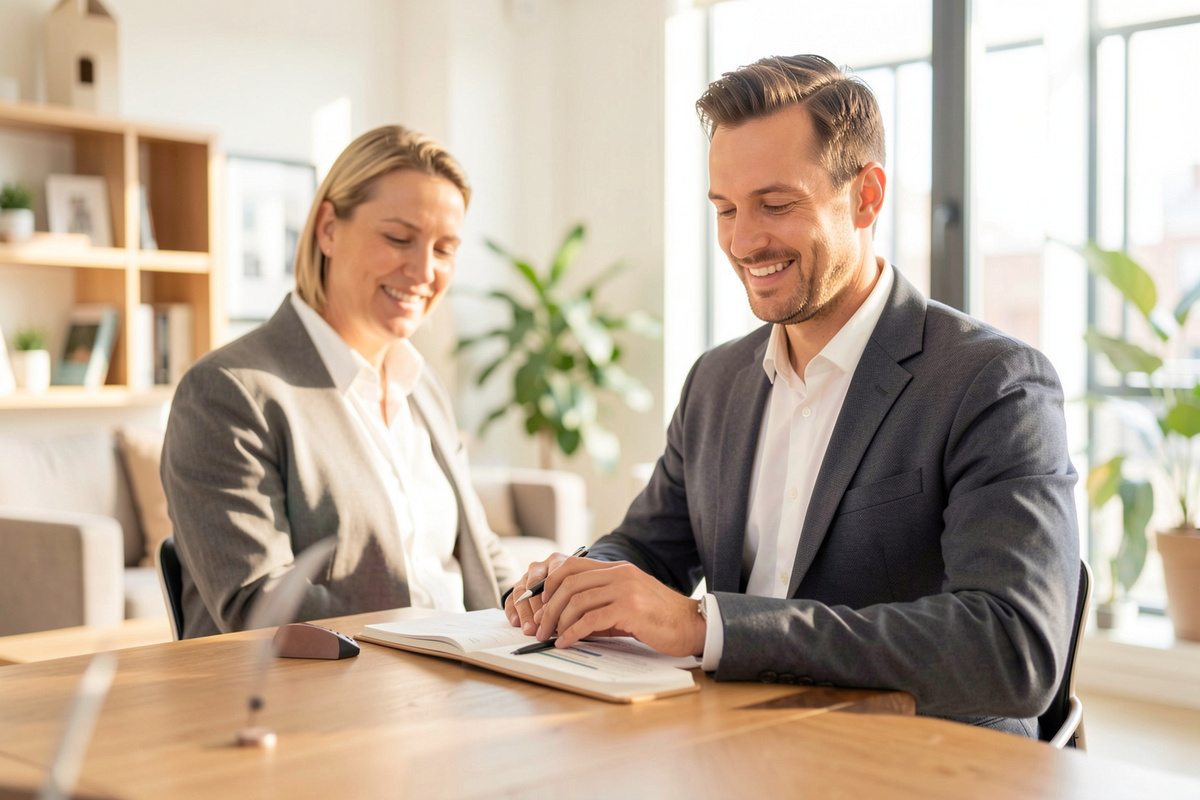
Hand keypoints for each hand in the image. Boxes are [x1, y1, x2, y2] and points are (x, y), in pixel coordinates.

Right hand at [504, 551, 587, 635]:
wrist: (570, 581)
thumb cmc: (577, 585)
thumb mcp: (580, 585)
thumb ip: (574, 595)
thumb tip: (566, 617)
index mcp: (556, 561)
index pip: (552, 575)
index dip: (550, 594)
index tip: (550, 610)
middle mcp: (540, 567)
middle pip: (532, 584)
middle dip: (535, 607)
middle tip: (538, 624)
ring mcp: (527, 577)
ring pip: (520, 592)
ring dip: (524, 612)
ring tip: (529, 629)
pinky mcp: (518, 589)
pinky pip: (511, 598)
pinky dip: (512, 611)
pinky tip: (516, 622)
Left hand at [534, 559, 705, 657]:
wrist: (693, 626)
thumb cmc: (659, 619)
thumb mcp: (627, 604)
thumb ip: (599, 606)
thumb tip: (565, 621)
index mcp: (618, 569)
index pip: (572, 566)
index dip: (550, 584)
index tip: (540, 604)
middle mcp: (620, 574)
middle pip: (569, 583)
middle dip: (548, 606)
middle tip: (539, 626)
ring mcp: (626, 589)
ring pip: (577, 601)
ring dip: (557, 621)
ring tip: (549, 636)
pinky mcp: (630, 608)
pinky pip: (591, 619)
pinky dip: (572, 632)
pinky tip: (566, 642)